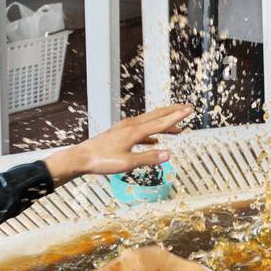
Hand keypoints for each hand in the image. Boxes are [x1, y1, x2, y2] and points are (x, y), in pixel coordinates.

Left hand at [45, 105, 193, 184]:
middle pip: (156, 116)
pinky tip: (155, 139)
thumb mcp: (128, 163)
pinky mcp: (120, 133)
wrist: (81, 158)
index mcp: (134, 131)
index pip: (161, 122)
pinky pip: (141, 130)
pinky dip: (151, 132)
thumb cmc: (102, 160)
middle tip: (187, 108)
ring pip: (149, 122)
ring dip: (164, 123)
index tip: (189, 110)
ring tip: (176, 128)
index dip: (177, 117)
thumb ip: (149, 158)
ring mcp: (125, 128)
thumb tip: (168, 154)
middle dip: (173, 112)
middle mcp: (131, 125)